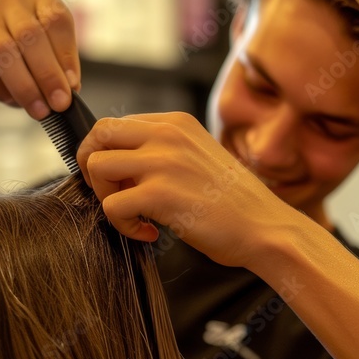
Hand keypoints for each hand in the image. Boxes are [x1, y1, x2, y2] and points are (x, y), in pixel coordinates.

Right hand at [0, 0, 80, 117]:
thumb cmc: (21, 72)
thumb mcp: (47, 70)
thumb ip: (60, 74)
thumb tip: (69, 87)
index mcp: (39, 2)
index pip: (56, 19)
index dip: (65, 54)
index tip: (72, 86)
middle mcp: (10, 2)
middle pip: (29, 34)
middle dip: (47, 74)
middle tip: (57, 104)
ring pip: (2, 49)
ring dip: (23, 85)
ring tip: (37, 110)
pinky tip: (2, 98)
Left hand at [76, 112, 285, 267]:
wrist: (265, 227)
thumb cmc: (234, 203)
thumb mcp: (198, 158)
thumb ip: (164, 153)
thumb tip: (122, 167)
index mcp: (175, 123)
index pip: (115, 124)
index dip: (108, 155)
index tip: (122, 181)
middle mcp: (166, 135)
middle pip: (99, 134)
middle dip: (92, 167)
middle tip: (112, 194)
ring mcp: (162, 162)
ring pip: (97, 166)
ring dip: (106, 196)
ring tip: (133, 215)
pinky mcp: (160, 194)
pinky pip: (111, 206)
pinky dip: (123, 226)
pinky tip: (149, 234)